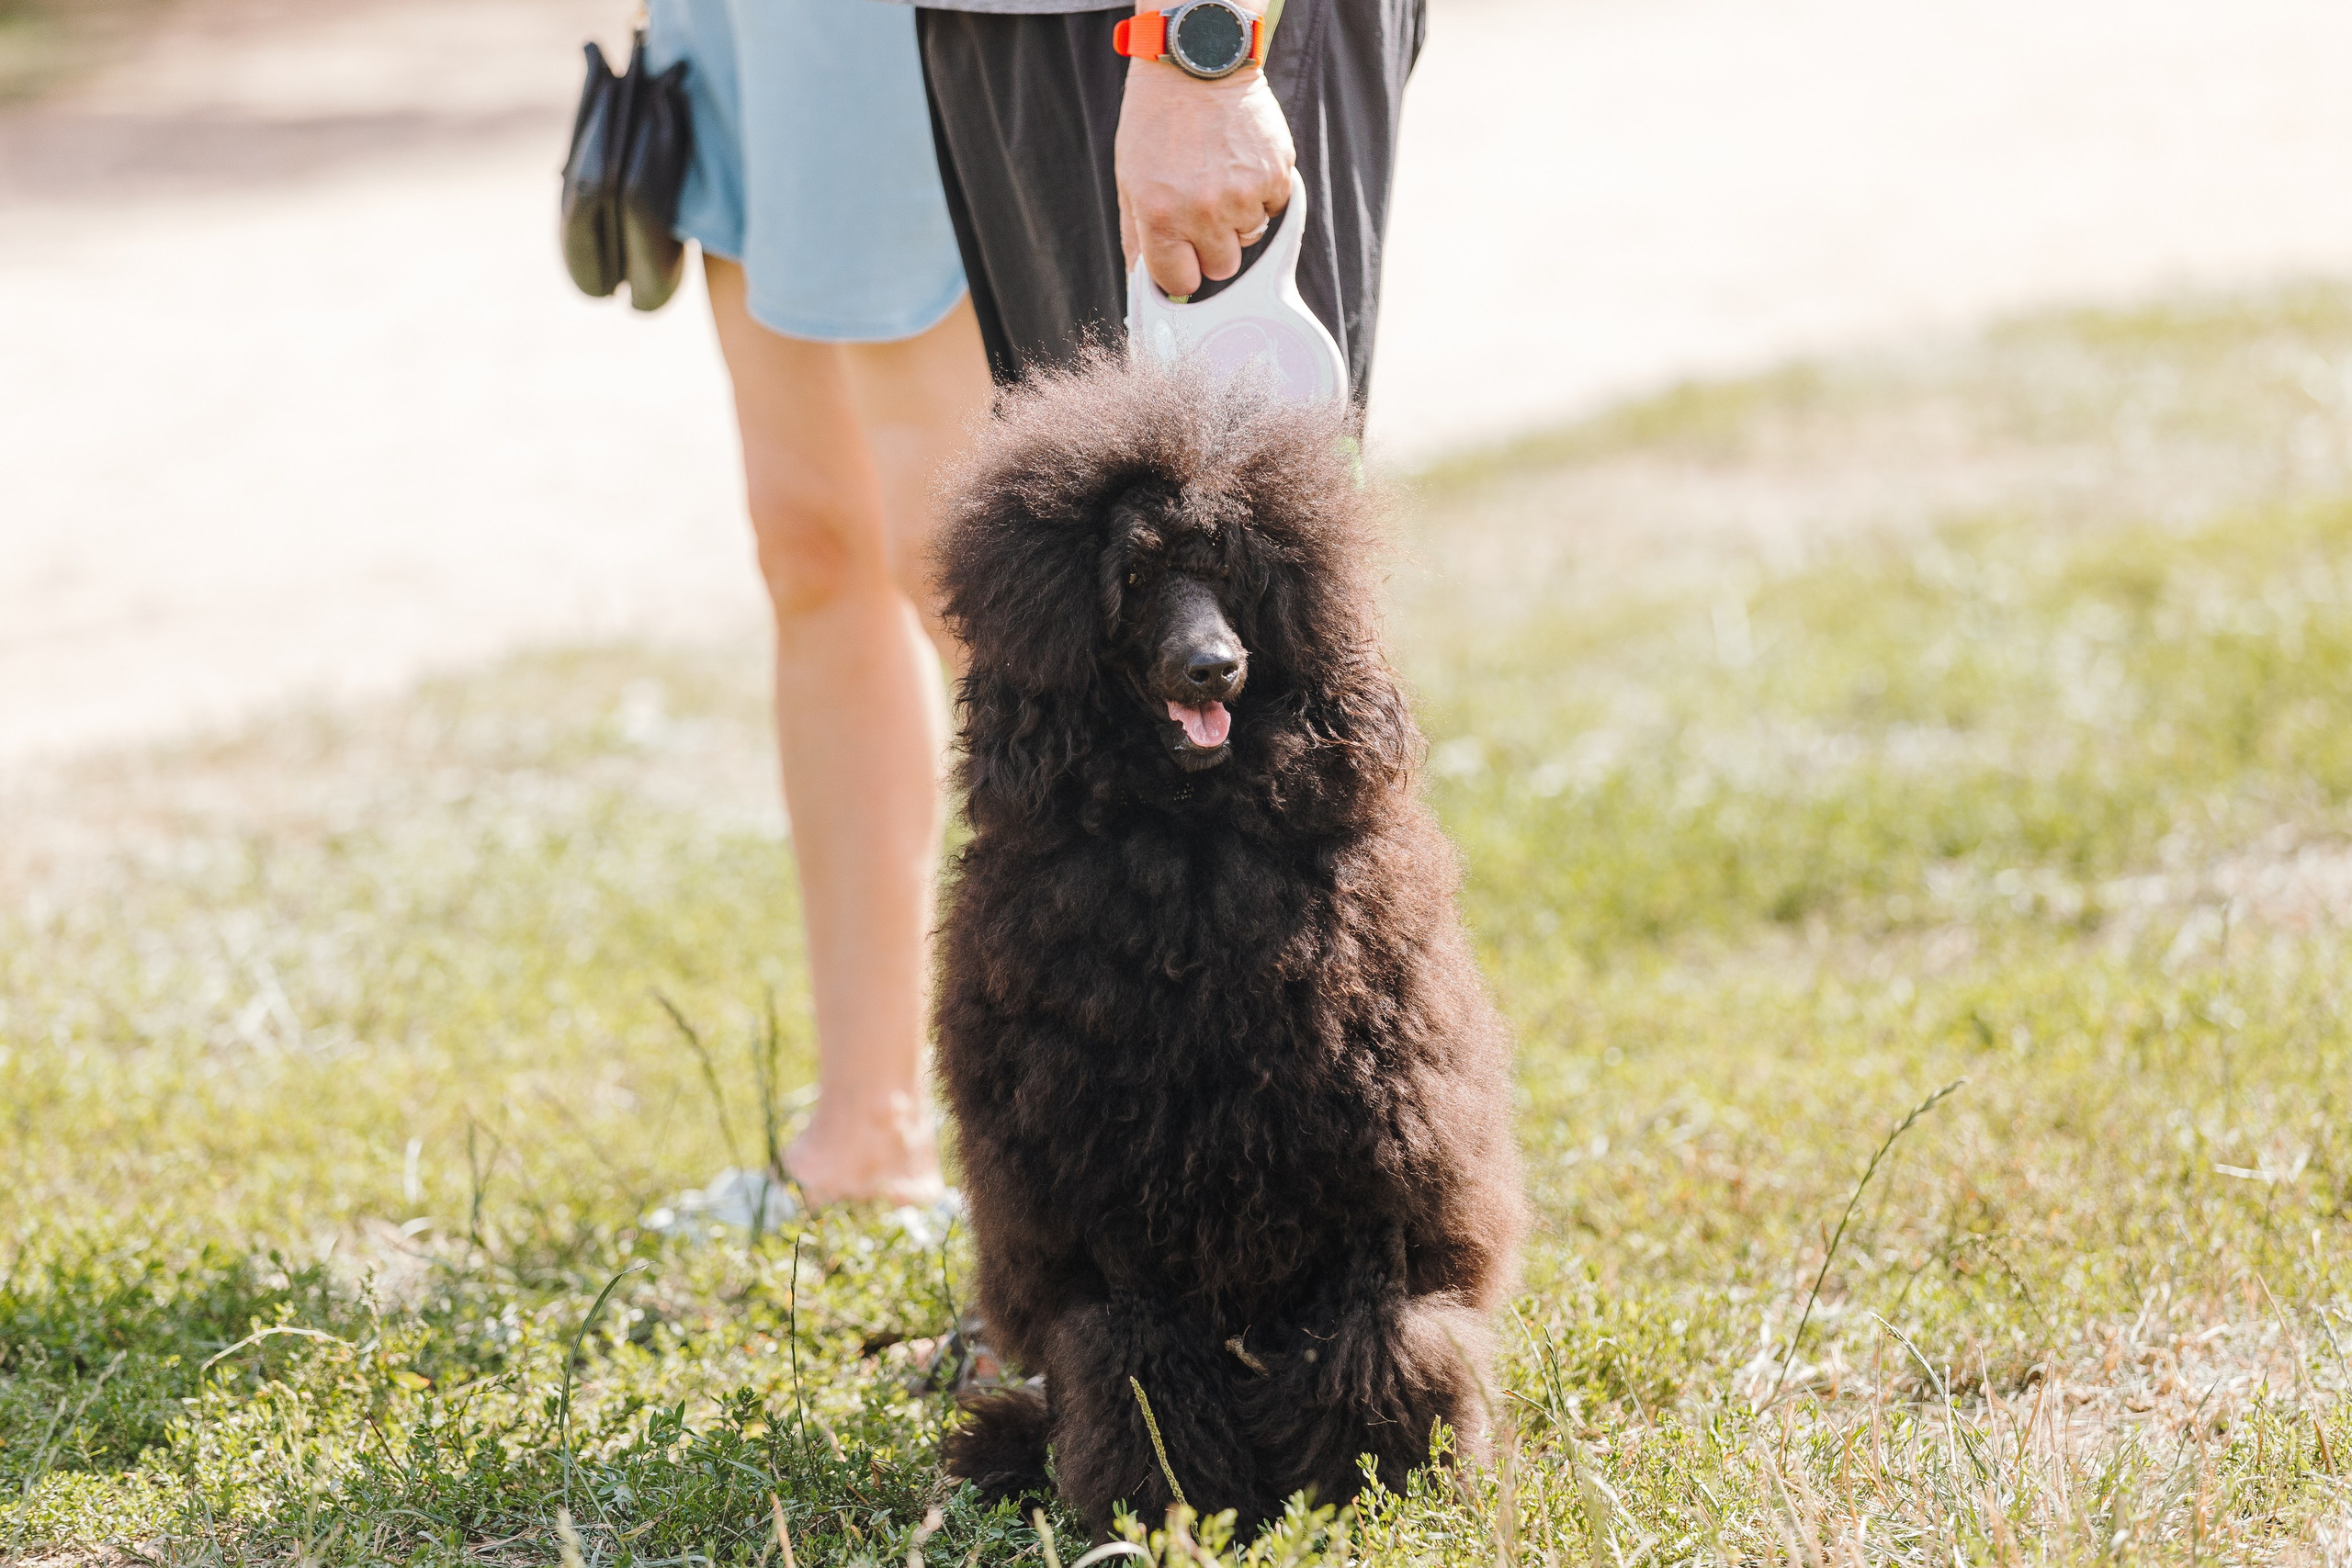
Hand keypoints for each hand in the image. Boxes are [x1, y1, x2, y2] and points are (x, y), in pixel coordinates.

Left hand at [1115, 53, 1293, 297]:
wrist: (1197, 65)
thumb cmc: (1156, 121)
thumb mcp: (1129, 181)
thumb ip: (1137, 237)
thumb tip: (1145, 283)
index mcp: (1160, 217)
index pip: (1181, 283)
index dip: (1182, 272)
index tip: (1182, 259)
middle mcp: (1203, 211)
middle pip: (1222, 269)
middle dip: (1213, 248)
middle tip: (1202, 210)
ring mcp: (1243, 194)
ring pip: (1250, 239)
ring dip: (1238, 218)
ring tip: (1219, 176)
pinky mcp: (1275, 175)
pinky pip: (1273, 209)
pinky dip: (1260, 193)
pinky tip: (1240, 162)